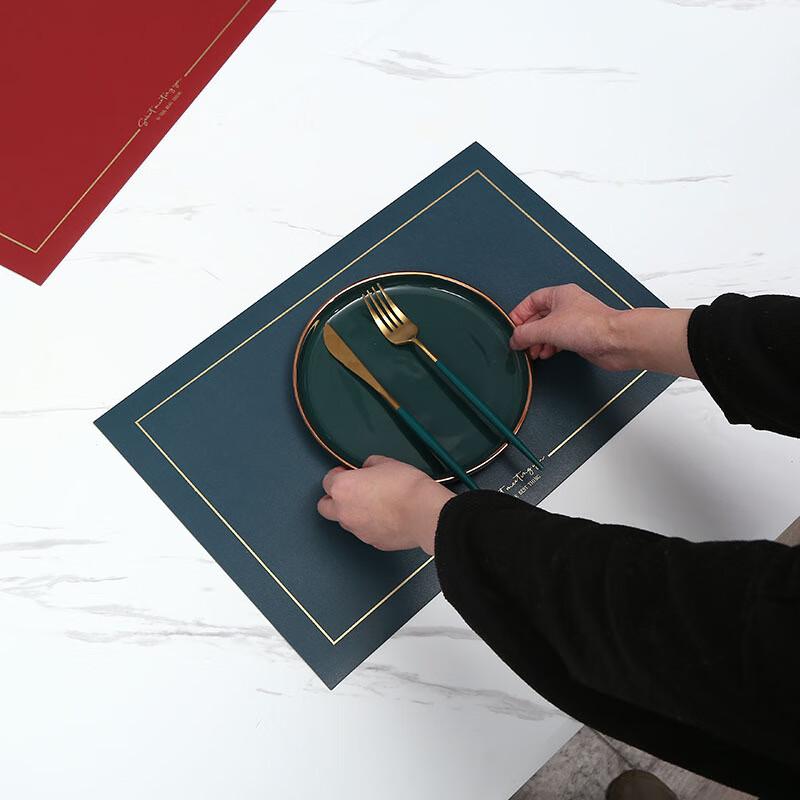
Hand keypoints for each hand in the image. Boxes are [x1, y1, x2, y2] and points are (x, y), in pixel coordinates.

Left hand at [317, 455, 453, 554]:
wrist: (425, 513)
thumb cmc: (407, 487)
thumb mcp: (387, 462)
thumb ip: (370, 465)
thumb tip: (368, 469)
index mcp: (343, 488)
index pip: (327, 481)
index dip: (338, 474)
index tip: (347, 473)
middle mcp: (345, 512)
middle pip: (325, 507)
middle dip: (334, 499)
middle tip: (350, 492)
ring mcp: (358, 530)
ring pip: (345, 522)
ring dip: (353, 513)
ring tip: (374, 505)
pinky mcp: (373, 542)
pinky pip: (365, 532)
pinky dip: (371, 526)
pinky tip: (387, 517)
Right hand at [509, 284, 696, 377]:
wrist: (616, 341)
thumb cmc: (590, 326)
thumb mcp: (547, 328)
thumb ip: (525, 334)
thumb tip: (514, 339)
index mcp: (559, 294)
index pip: (531, 301)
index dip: (519, 314)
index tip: (511, 328)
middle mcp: (568, 305)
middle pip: (539, 317)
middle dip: (528, 332)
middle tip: (520, 344)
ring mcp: (575, 321)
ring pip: (549, 330)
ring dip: (538, 342)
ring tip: (532, 352)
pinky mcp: (582, 336)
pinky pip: (559, 340)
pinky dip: (550, 347)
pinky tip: (546, 354)